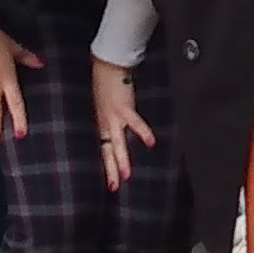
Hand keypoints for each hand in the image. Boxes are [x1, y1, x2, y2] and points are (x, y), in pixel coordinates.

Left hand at [95, 58, 154, 188]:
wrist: (106, 65)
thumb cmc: (105, 82)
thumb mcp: (103, 103)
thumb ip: (109, 116)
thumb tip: (114, 125)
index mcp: (101, 123)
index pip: (103, 149)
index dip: (107, 165)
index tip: (111, 182)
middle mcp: (106, 123)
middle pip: (108, 150)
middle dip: (111, 169)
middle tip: (114, 187)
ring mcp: (114, 116)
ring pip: (118, 142)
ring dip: (122, 159)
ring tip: (126, 175)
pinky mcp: (124, 107)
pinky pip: (135, 122)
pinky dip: (143, 132)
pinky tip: (152, 143)